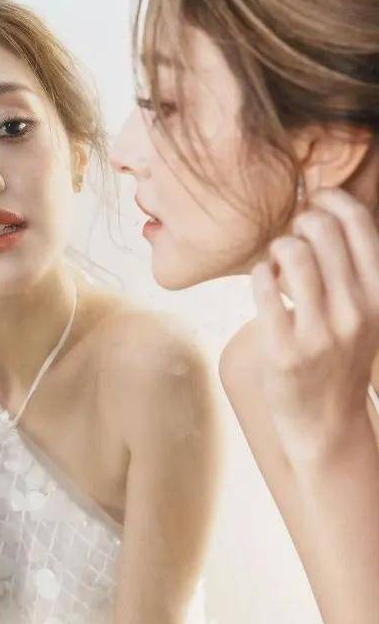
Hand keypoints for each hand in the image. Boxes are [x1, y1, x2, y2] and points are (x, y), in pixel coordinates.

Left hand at [250, 188, 378, 458]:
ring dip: (277, 247)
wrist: (326, 424)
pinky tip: (265, 283)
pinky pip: (263, 285)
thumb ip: (352, 268)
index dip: (332, 200)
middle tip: (293, 238)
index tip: (316, 201)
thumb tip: (325, 209)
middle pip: (322, 230)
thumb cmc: (340, 356)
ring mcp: (320, 333)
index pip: (359, 224)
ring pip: (292, 252)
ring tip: (277, 263)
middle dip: (300, 222)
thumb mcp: (364, 313)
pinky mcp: (283, 350)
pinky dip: (260, 274)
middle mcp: (355, 312)